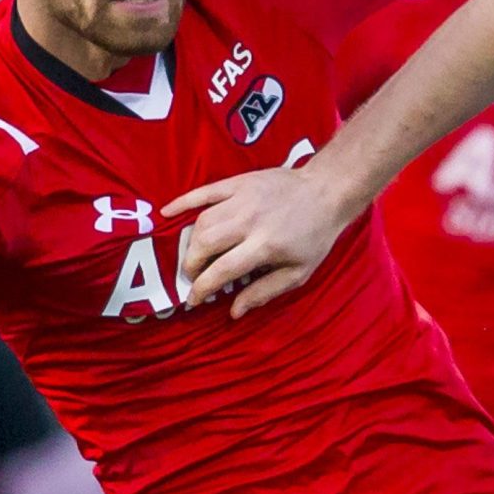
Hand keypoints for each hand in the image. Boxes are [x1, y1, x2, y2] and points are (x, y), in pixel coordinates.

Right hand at [165, 164, 353, 319]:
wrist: (327, 191)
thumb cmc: (314, 236)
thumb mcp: (298, 272)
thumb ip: (265, 292)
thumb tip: (234, 311)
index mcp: (265, 245)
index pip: (221, 270)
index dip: (202, 288)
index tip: (193, 300)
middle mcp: (249, 221)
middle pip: (205, 245)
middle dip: (192, 266)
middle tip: (194, 277)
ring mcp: (242, 198)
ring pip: (202, 222)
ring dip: (191, 243)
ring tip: (194, 256)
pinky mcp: (239, 182)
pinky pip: (204, 192)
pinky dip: (183, 202)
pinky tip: (166, 213)